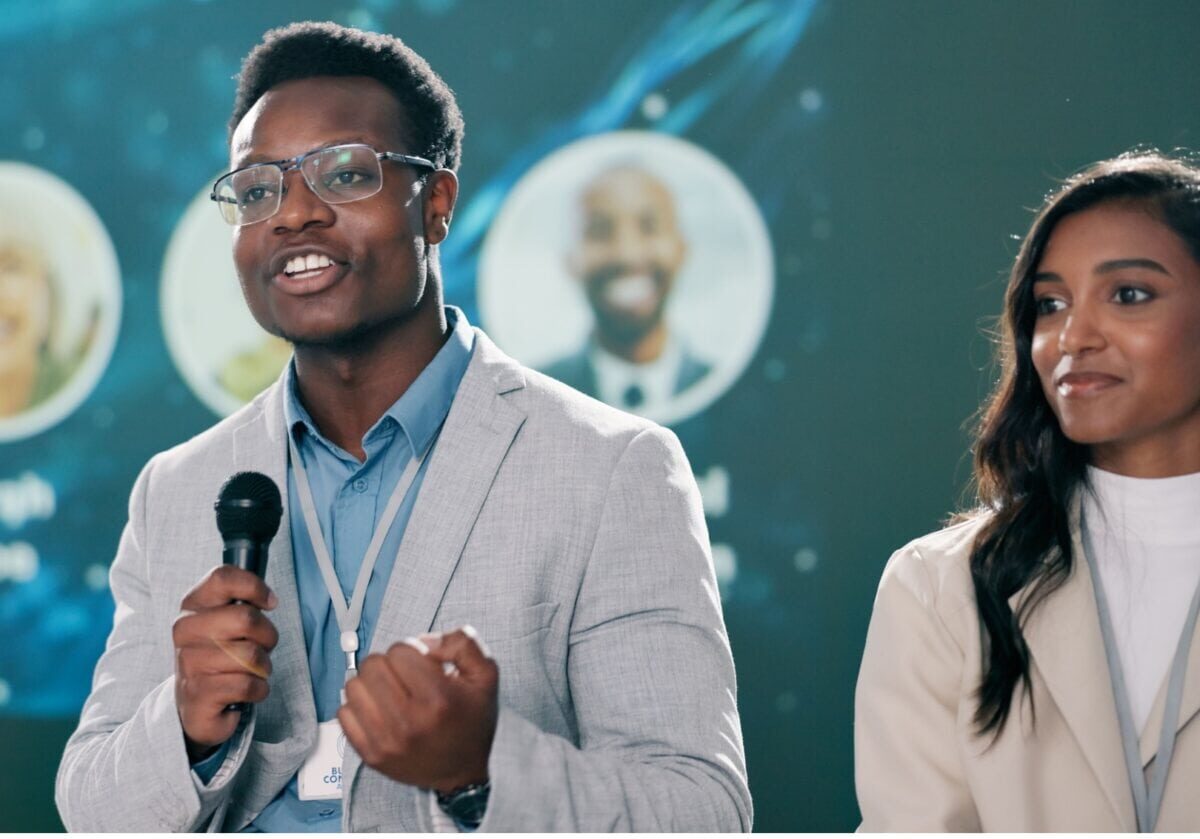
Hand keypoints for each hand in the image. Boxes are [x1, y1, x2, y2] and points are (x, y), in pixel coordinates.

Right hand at [172, 565, 278, 760]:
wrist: (196, 704)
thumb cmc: (220, 656)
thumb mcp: (226, 623)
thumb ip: (243, 603)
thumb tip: (268, 599)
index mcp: (192, 606)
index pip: (222, 578)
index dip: (254, 587)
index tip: (269, 603)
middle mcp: (185, 630)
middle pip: (246, 618)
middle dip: (267, 635)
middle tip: (263, 646)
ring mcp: (189, 662)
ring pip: (251, 655)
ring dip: (263, 666)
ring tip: (251, 671)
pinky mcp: (199, 693)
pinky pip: (248, 684)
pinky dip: (258, 689)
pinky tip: (246, 691)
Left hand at [338, 626, 498, 792]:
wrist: (463, 773)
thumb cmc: (472, 721)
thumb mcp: (485, 675)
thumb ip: (461, 644)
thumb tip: (423, 641)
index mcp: (439, 699)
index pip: (399, 651)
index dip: (411, 651)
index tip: (421, 665)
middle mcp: (411, 722)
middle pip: (372, 665)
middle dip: (388, 664)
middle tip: (404, 677)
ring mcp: (387, 741)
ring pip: (354, 686)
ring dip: (370, 683)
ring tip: (390, 692)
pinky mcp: (371, 755)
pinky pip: (344, 713)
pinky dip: (358, 706)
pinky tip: (378, 710)